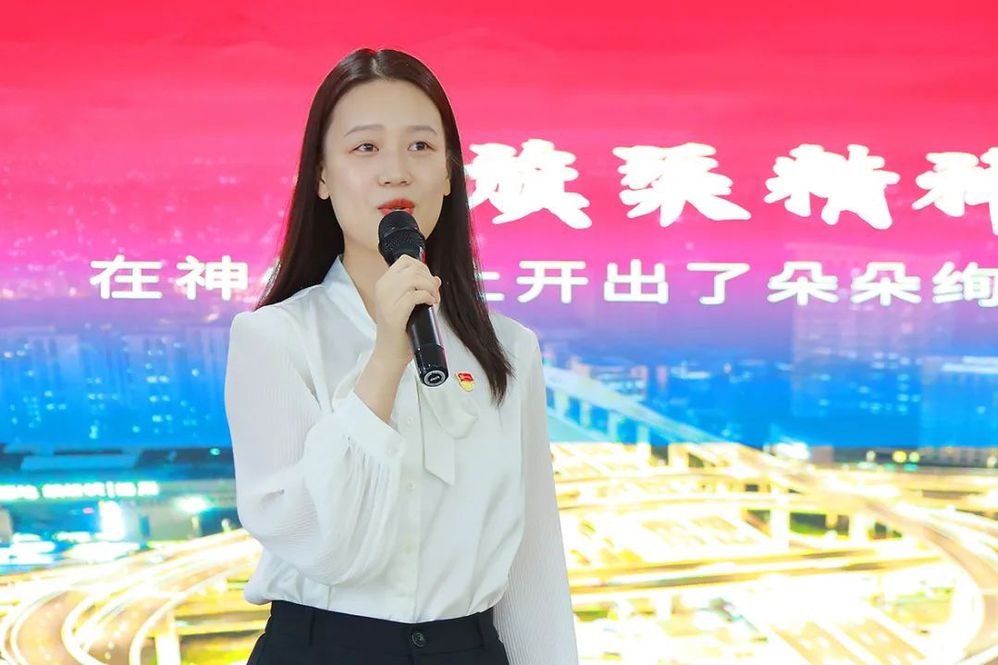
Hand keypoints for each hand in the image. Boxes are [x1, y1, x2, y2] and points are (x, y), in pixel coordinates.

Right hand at [370, 255, 440, 369]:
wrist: (389, 354)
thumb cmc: (399, 331)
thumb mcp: (407, 306)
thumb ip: (419, 290)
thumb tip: (436, 279)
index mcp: (383, 284)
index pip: (405, 260)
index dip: (422, 268)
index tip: (429, 282)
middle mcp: (382, 288)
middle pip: (412, 267)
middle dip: (429, 278)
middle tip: (435, 294)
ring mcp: (386, 300)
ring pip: (415, 278)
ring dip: (430, 287)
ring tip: (434, 299)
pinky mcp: (394, 312)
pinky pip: (416, 295)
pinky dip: (428, 297)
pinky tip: (430, 305)